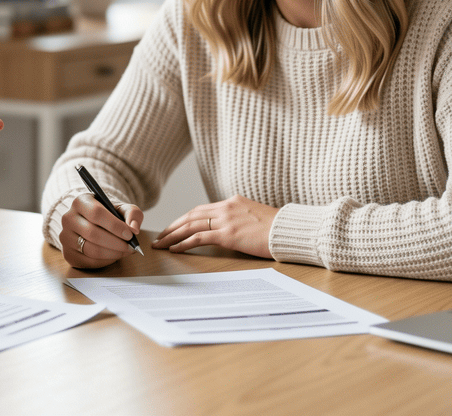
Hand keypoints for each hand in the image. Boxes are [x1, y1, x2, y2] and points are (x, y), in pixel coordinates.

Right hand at [59, 193, 144, 268]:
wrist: (92, 223)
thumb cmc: (108, 215)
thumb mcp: (122, 208)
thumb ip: (132, 214)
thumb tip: (134, 229)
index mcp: (80, 201)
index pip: (96, 214)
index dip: (115, 226)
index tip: (130, 234)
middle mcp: (68, 218)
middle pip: (93, 233)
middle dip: (116, 243)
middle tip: (130, 247)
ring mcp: (65, 237)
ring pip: (90, 250)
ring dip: (112, 253)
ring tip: (125, 251)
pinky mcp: (67, 254)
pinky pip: (88, 262)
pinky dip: (105, 262)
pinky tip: (114, 256)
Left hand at [152, 195, 277, 258]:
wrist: (292, 230)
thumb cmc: (279, 229)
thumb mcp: (257, 217)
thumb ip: (241, 219)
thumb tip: (233, 229)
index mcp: (233, 202)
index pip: (202, 209)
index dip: (185, 218)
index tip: (175, 226)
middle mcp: (227, 207)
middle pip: (191, 215)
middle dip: (174, 226)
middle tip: (160, 235)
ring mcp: (226, 220)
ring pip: (191, 225)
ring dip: (173, 235)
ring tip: (161, 243)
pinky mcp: (228, 234)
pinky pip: (198, 237)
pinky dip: (183, 243)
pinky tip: (174, 248)